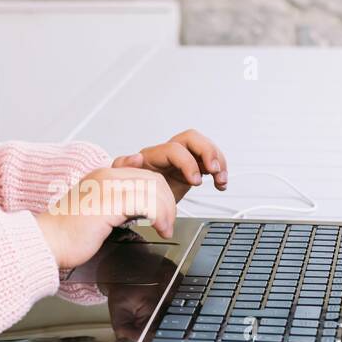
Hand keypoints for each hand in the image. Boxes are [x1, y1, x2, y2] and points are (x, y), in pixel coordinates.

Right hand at [34, 167, 176, 268]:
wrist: (48, 241)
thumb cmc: (68, 234)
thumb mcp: (97, 212)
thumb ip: (117, 204)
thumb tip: (138, 206)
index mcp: (104, 176)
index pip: (145, 175)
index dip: (160, 195)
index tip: (162, 214)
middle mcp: (107, 176)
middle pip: (154, 179)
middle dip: (168, 203)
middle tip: (168, 224)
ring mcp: (108, 187)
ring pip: (154, 188)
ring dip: (167, 211)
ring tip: (165, 229)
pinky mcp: (110, 202)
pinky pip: (148, 202)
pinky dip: (160, 216)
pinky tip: (159, 229)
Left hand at [111, 129, 227, 202]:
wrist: (135, 203)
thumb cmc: (128, 191)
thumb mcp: (121, 181)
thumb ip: (123, 167)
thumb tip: (135, 157)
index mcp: (152, 156)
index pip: (175, 149)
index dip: (188, 163)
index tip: (195, 182)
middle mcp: (168, 154)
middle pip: (192, 138)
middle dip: (208, 152)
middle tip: (214, 171)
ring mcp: (180, 161)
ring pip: (204, 147)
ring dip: (218, 161)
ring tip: (221, 180)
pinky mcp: (190, 169)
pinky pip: (209, 162)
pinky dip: (219, 170)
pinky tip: (220, 184)